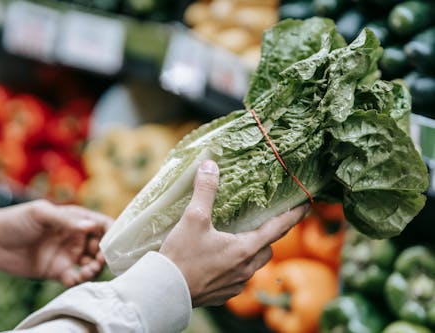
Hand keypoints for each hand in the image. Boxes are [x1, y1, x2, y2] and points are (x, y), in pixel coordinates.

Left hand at [0, 200, 112, 286]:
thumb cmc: (16, 220)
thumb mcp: (41, 213)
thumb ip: (66, 220)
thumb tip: (90, 226)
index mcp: (75, 219)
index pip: (101, 224)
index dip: (112, 232)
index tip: (115, 242)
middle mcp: (75, 236)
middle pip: (101, 246)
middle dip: (105, 254)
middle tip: (100, 260)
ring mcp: (67, 254)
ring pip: (91, 263)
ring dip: (95, 268)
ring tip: (88, 270)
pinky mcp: (58, 271)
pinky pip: (76, 278)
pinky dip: (80, 280)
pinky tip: (75, 278)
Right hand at [160, 160, 308, 306]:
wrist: (166, 291)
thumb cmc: (182, 255)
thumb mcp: (193, 218)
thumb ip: (205, 190)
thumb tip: (210, 165)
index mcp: (245, 249)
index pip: (278, 229)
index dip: (293, 216)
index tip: (307, 206)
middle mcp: (246, 269)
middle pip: (267, 249)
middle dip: (269, 235)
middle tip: (264, 223)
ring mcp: (236, 284)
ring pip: (253, 265)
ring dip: (252, 252)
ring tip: (238, 240)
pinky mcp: (223, 294)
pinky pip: (238, 278)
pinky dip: (235, 266)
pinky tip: (220, 260)